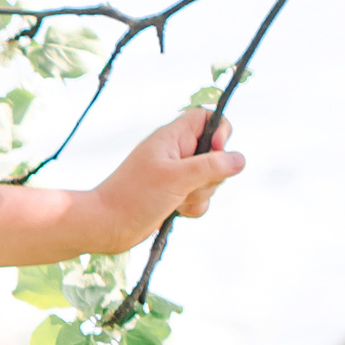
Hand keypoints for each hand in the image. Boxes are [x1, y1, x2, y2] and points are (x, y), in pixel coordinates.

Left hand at [80, 109, 244, 255]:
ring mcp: (174, 176)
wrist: (104, 226)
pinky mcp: (173, 196)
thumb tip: (240, 159)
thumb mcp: (178, 178)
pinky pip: (199, 198)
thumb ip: (211, 166)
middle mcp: (175, 153)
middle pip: (216, 154)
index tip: (216, 152)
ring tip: (176, 201)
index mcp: (172, 138)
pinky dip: (193, 207)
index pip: (207, 118)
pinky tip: (176, 213)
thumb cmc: (135, 196)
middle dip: (211, 175)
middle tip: (189, 184)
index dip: (220, 132)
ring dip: (200, 195)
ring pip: (209, 180)